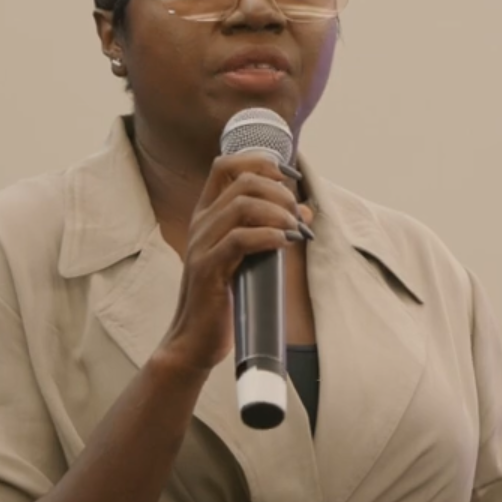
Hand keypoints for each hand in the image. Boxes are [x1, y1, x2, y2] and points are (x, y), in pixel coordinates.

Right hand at [156, 154, 309, 374]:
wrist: (196, 339)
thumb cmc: (225, 297)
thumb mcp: (250, 256)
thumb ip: (272, 230)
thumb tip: (305, 210)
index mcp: (208, 215)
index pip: (225, 165)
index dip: (260, 161)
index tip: (288, 177)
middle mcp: (201, 223)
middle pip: (241, 181)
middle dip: (279, 192)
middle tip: (298, 215)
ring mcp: (201, 245)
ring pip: (240, 206)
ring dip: (277, 213)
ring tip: (295, 231)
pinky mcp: (207, 269)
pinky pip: (238, 239)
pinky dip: (267, 236)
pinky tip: (283, 244)